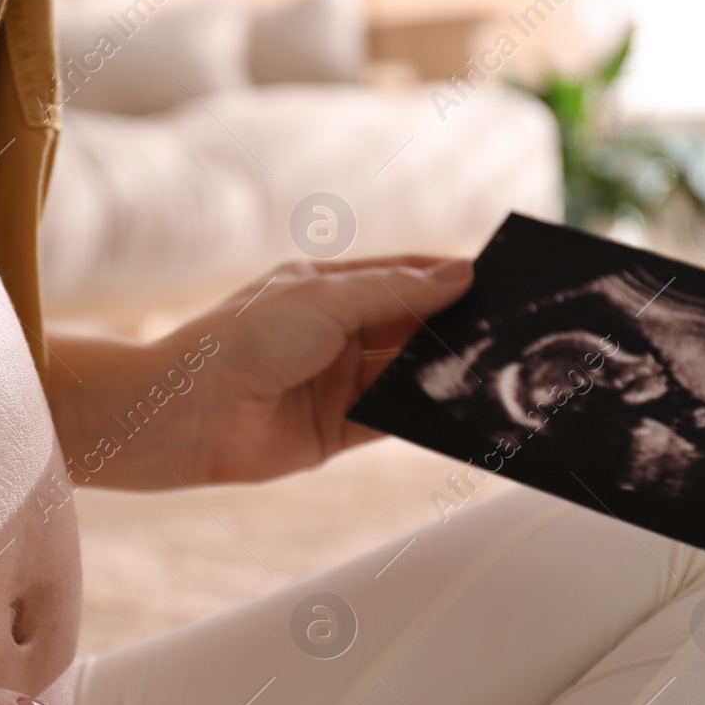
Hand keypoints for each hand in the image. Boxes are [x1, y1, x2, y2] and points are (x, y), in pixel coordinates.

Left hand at [47, 256, 472, 487]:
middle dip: (458, 327)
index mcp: (327, 288)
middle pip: (413, 327)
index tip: (503, 279)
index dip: (450, 277)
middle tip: (519, 327)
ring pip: (409, 374)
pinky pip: (395, 418)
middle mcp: (335, 333)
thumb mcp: (325, 301)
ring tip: (506, 366)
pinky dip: (429, 414)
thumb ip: (397, 292)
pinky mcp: (337, 430)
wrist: (185, 414)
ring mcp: (338, 381)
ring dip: (448, 371)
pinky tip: (467, 408)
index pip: (404, 276)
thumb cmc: (241, 340)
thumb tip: (463, 273)